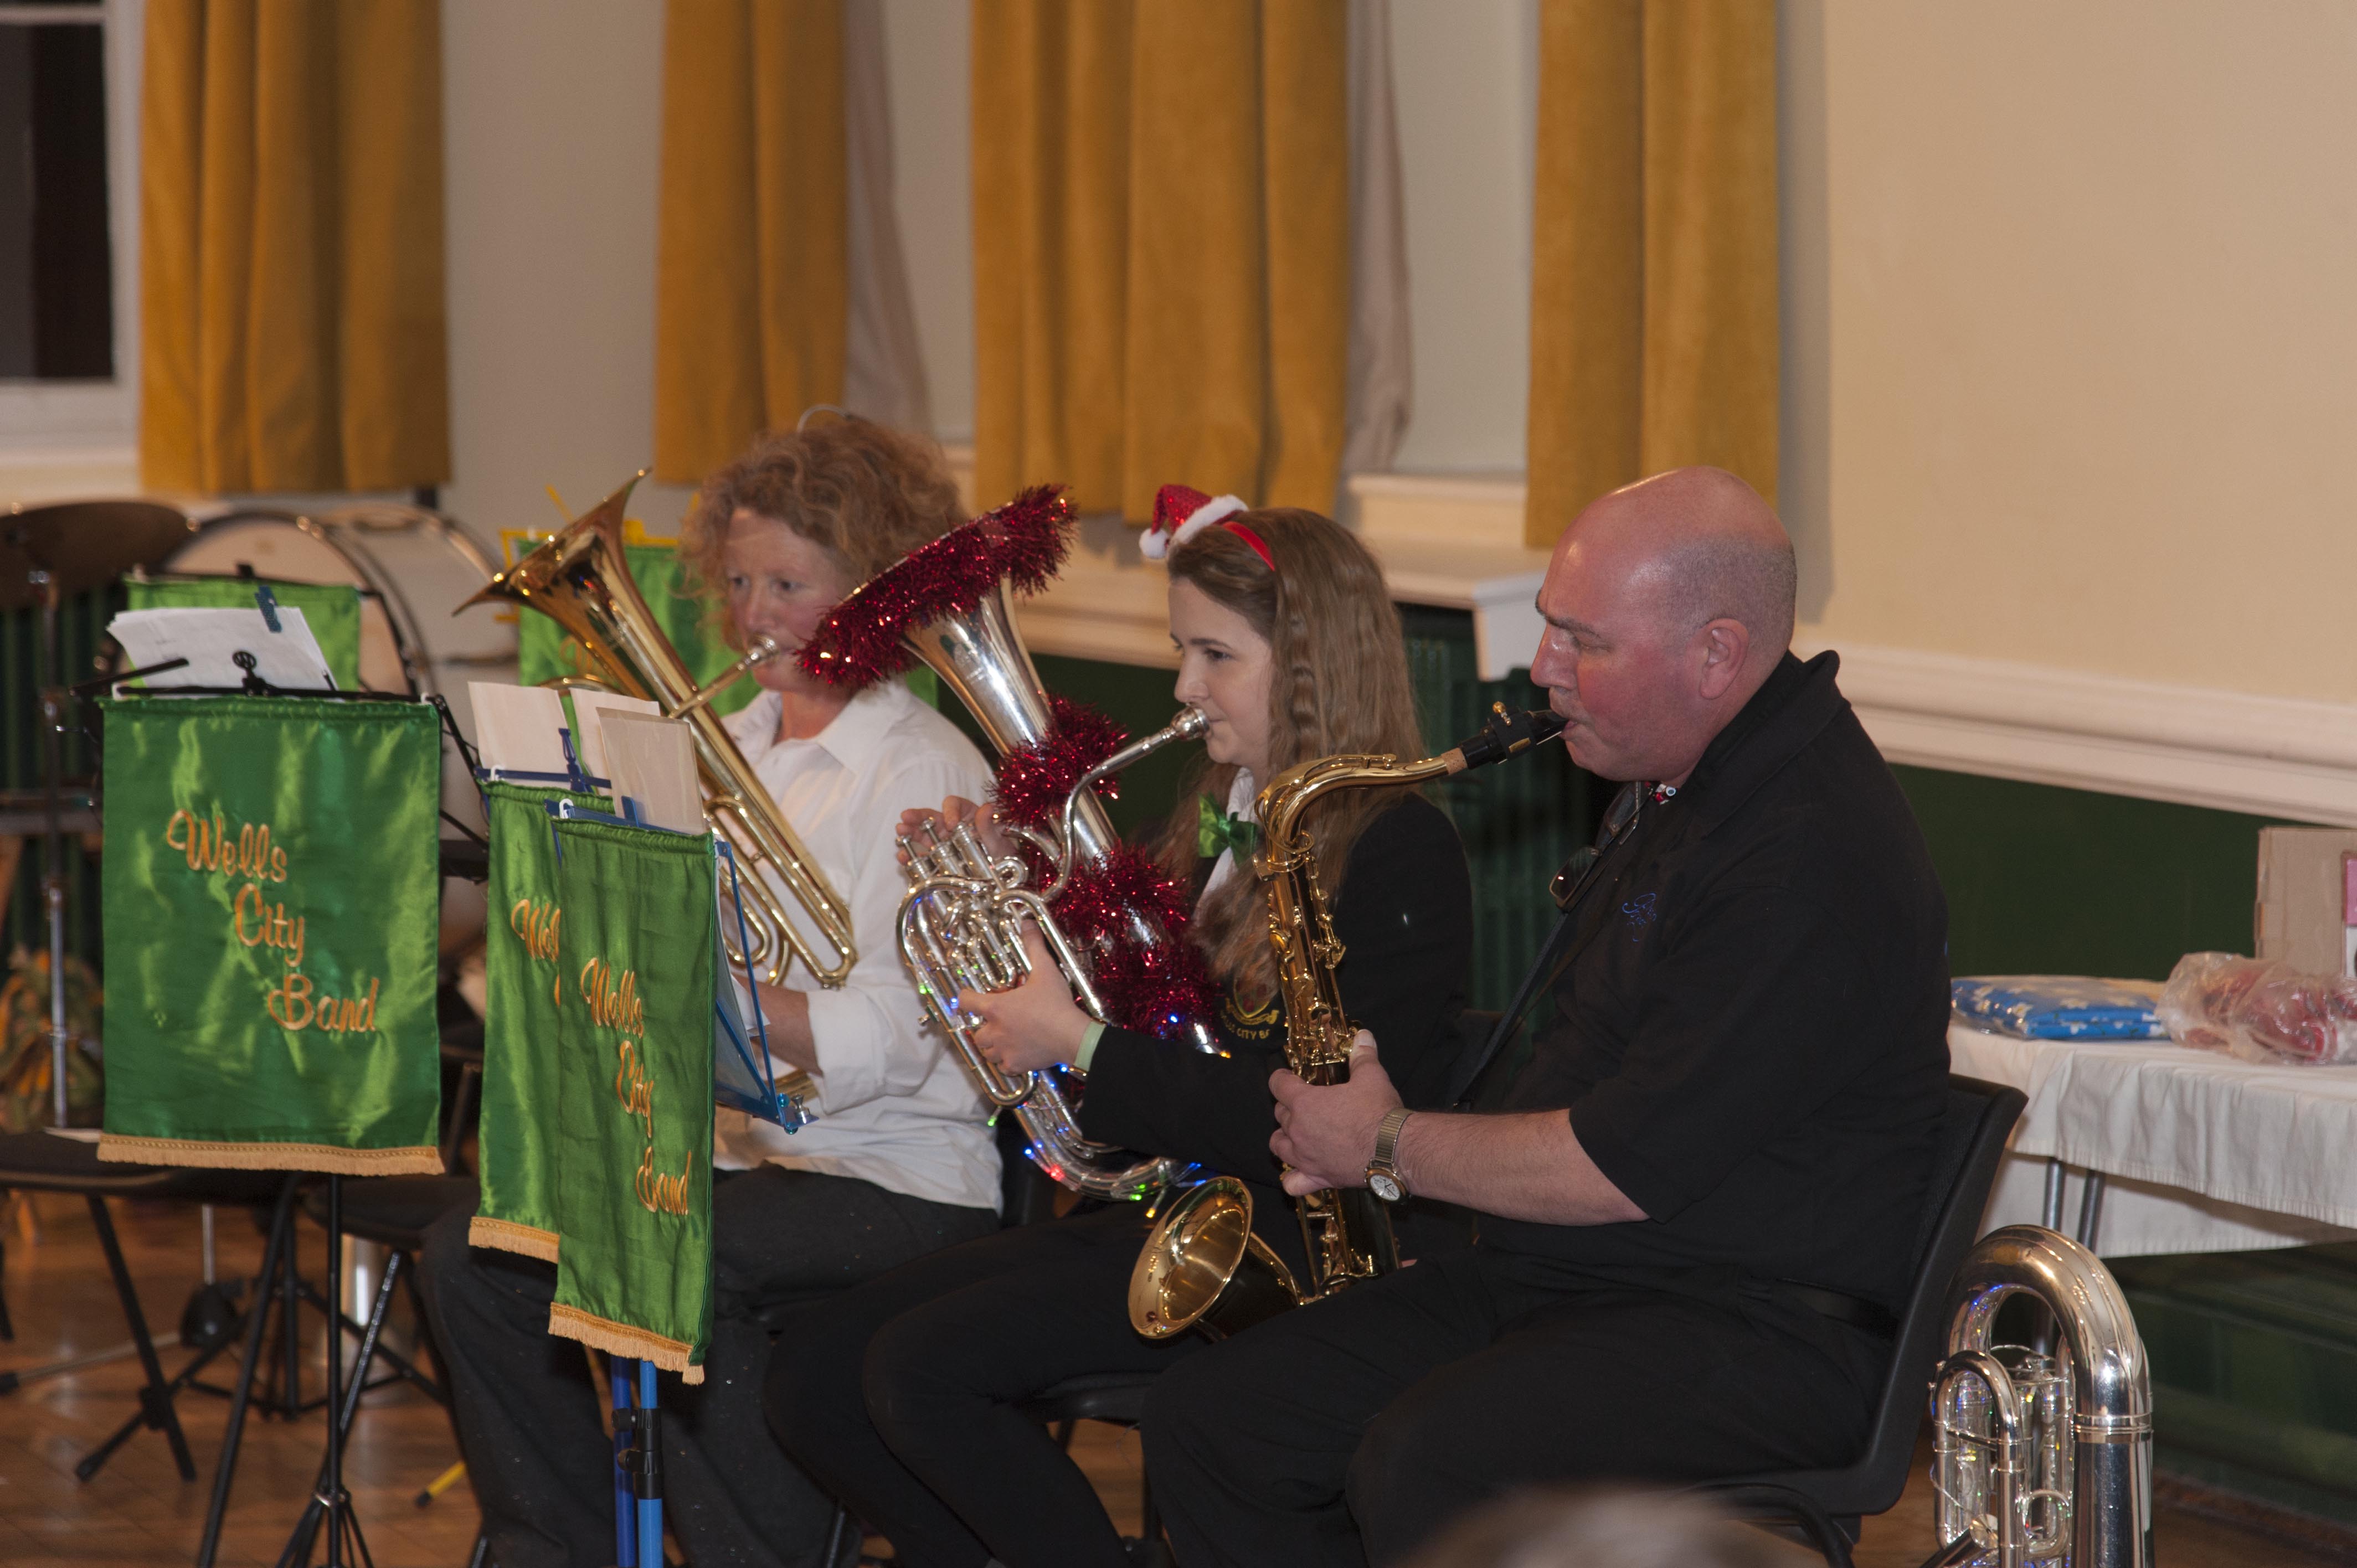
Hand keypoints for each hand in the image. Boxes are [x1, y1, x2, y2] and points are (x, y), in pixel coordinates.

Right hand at [896, 794, 1012, 865]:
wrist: (1000, 873)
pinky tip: (903, 857)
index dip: (950, 811)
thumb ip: (989, 825)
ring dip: (910, 831)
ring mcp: (942, 841)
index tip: (951, 824)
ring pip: (922, 833)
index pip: (954, 804)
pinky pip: (922, 855)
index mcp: (966, 814)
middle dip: (918, 816)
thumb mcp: (997, 838)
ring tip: (900, 831)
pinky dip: (911, 856)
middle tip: (906, 816)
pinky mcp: (937, 858)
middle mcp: (950, 825)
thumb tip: (987, 807)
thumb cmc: (1000, 850)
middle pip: (931, 816)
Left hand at [955, 924, 1092, 1075]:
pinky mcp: (1016, 1065)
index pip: (966, 1001)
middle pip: (976, 1032)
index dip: (966, 997)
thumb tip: (1027, 923)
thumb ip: (1034, 946)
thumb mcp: (1046, 970)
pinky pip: (1003, 1066)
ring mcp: (1004, 1050)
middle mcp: (995, 1031)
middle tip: (996, 1022)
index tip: (969, 996)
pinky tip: (1018, 1054)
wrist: (1072, 1036)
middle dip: (983, 1028)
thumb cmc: (1056, 1004)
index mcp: (996, 1007)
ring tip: (1006, 1039)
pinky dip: (1007, 1062)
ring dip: (993, 1046)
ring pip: (987, 1052)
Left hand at [1270, 1033, 1401, 1195]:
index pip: (1278, 1086)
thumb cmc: (1379, 1111)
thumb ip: (1362, 1056)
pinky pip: (1293, 1183)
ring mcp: (1306, 1157)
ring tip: (1296, 1133)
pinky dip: (1293, 1178)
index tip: (1286, 1076)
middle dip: (1288, 1107)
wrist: (1395, 1149)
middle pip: (1279, 1115)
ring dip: (1284, 1137)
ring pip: (1279, 1146)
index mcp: (1305, 1103)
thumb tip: (1363, 1035)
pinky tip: (1299, 1171)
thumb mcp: (1371, 1077)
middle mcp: (1299, 1131)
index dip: (1280, 1078)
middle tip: (1303, 1103)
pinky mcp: (1318, 1177)